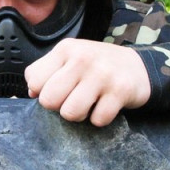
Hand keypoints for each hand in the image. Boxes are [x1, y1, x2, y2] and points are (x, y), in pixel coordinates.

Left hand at [24, 39, 150, 126]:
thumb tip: (31, 92)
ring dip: (79, 115)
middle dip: (58, 106)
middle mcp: (82, 58)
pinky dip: (100, 118)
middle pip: (49, 100)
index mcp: (65, 49)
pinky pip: (97, 120)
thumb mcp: (70, 58)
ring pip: (70, 113)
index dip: (42, 92)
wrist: (138, 67)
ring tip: (87, 104)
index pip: (34, 81)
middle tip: (72, 99)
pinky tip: (104, 105)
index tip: (57, 89)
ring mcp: (102, 74)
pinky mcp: (120, 91)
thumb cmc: (96, 66)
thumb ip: (46, 72)